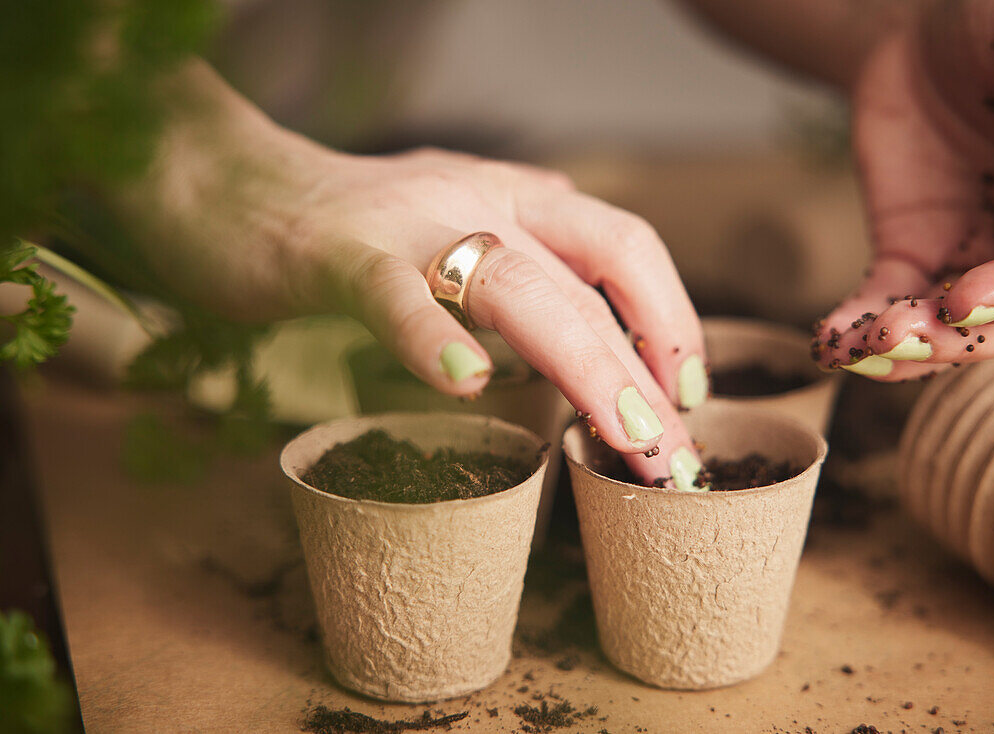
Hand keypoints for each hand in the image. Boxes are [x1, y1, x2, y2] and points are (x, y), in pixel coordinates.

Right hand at [112, 63, 708, 488]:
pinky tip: (468, 386)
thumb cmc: (342, 231)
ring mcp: (409, 224)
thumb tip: (581, 332)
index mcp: (511, 201)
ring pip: (518, 287)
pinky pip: (394, 295)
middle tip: (674, 454)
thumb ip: (517, 268)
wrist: (222, 183)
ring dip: (585, 366)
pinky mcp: (336, 254)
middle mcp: (478, 201)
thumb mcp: (453, 236)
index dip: (670, 318)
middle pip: (590, 279)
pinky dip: (433, 339)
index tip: (688, 394)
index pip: (621, 248)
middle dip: (645, 370)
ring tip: (624, 437)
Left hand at [814, 0, 993, 379]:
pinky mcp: (913, 256)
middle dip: (962, 339)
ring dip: (911, 349)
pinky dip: (859, 329)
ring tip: (862, 345)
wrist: (917, 34)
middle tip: (901, 336)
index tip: (966, 298)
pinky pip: (891, 304)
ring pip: (957, 328)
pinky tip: (830, 342)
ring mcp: (975, 255)